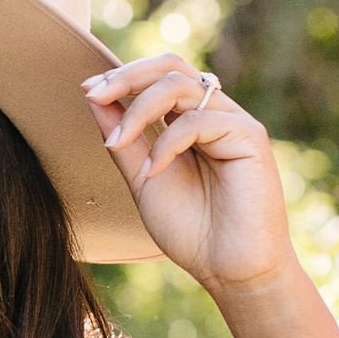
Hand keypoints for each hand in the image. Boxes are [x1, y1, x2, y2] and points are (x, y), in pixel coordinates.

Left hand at [82, 56, 295, 296]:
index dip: (122, 77)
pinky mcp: (249, 136)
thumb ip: (123, 142)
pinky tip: (154, 170)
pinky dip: (167, 142)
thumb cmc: (192, 231)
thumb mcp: (143, 180)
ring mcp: (233, 122)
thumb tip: (95, 100)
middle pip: (171, 67)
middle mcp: (214, 114)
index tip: (89, 92)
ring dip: (139, 109)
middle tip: (95, 94)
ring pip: (180, 85)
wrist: (230, 270)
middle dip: (127, 75)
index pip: (157, 78)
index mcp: (190, 121)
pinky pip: (198, 120)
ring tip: (117, 143)